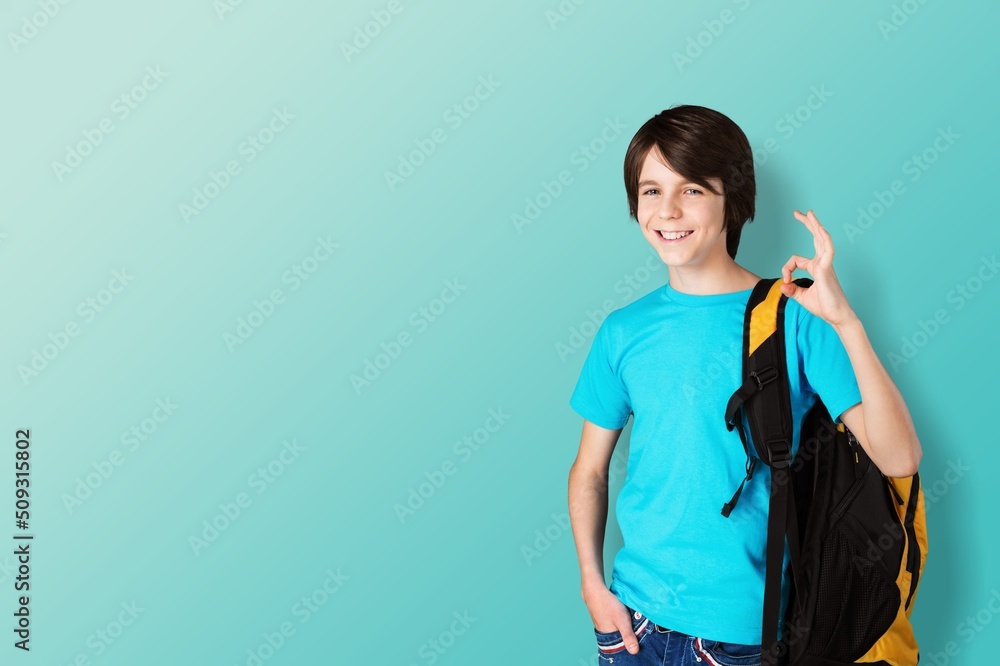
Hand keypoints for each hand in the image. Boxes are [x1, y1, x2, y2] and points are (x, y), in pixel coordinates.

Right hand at [582, 583, 639, 653]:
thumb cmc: (608, 604)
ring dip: (622, 626)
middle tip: (636, 628)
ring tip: (631, 620)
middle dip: (627, 634)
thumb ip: (628, 636)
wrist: (594, 588)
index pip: (620, 645)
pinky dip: (618, 620)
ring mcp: (601, 622)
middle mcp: (603, 631)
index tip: (638, 639)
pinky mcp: (601, 615)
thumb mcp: (622, 620)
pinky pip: (612, 621)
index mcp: (607, 636)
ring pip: (615, 628)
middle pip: (618, 637)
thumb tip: (634, 652)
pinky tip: (622, 614)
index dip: (629, 643)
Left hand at [780, 209, 857, 327]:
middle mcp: (822, 263)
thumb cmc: (823, 306)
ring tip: (809, 213)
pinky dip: (824, 239)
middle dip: (807, 224)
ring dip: (815, 225)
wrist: (837, 317)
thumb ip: (791, 290)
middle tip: (798, 212)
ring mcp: (825, 265)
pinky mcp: (827, 269)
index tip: (786, 282)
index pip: (796, 259)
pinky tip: (820, 228)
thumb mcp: (801, 297)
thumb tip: (782, 285)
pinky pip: (827, 250)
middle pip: (815, 238)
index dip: (786, 269)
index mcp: (816, 267)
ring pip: (821, 239)